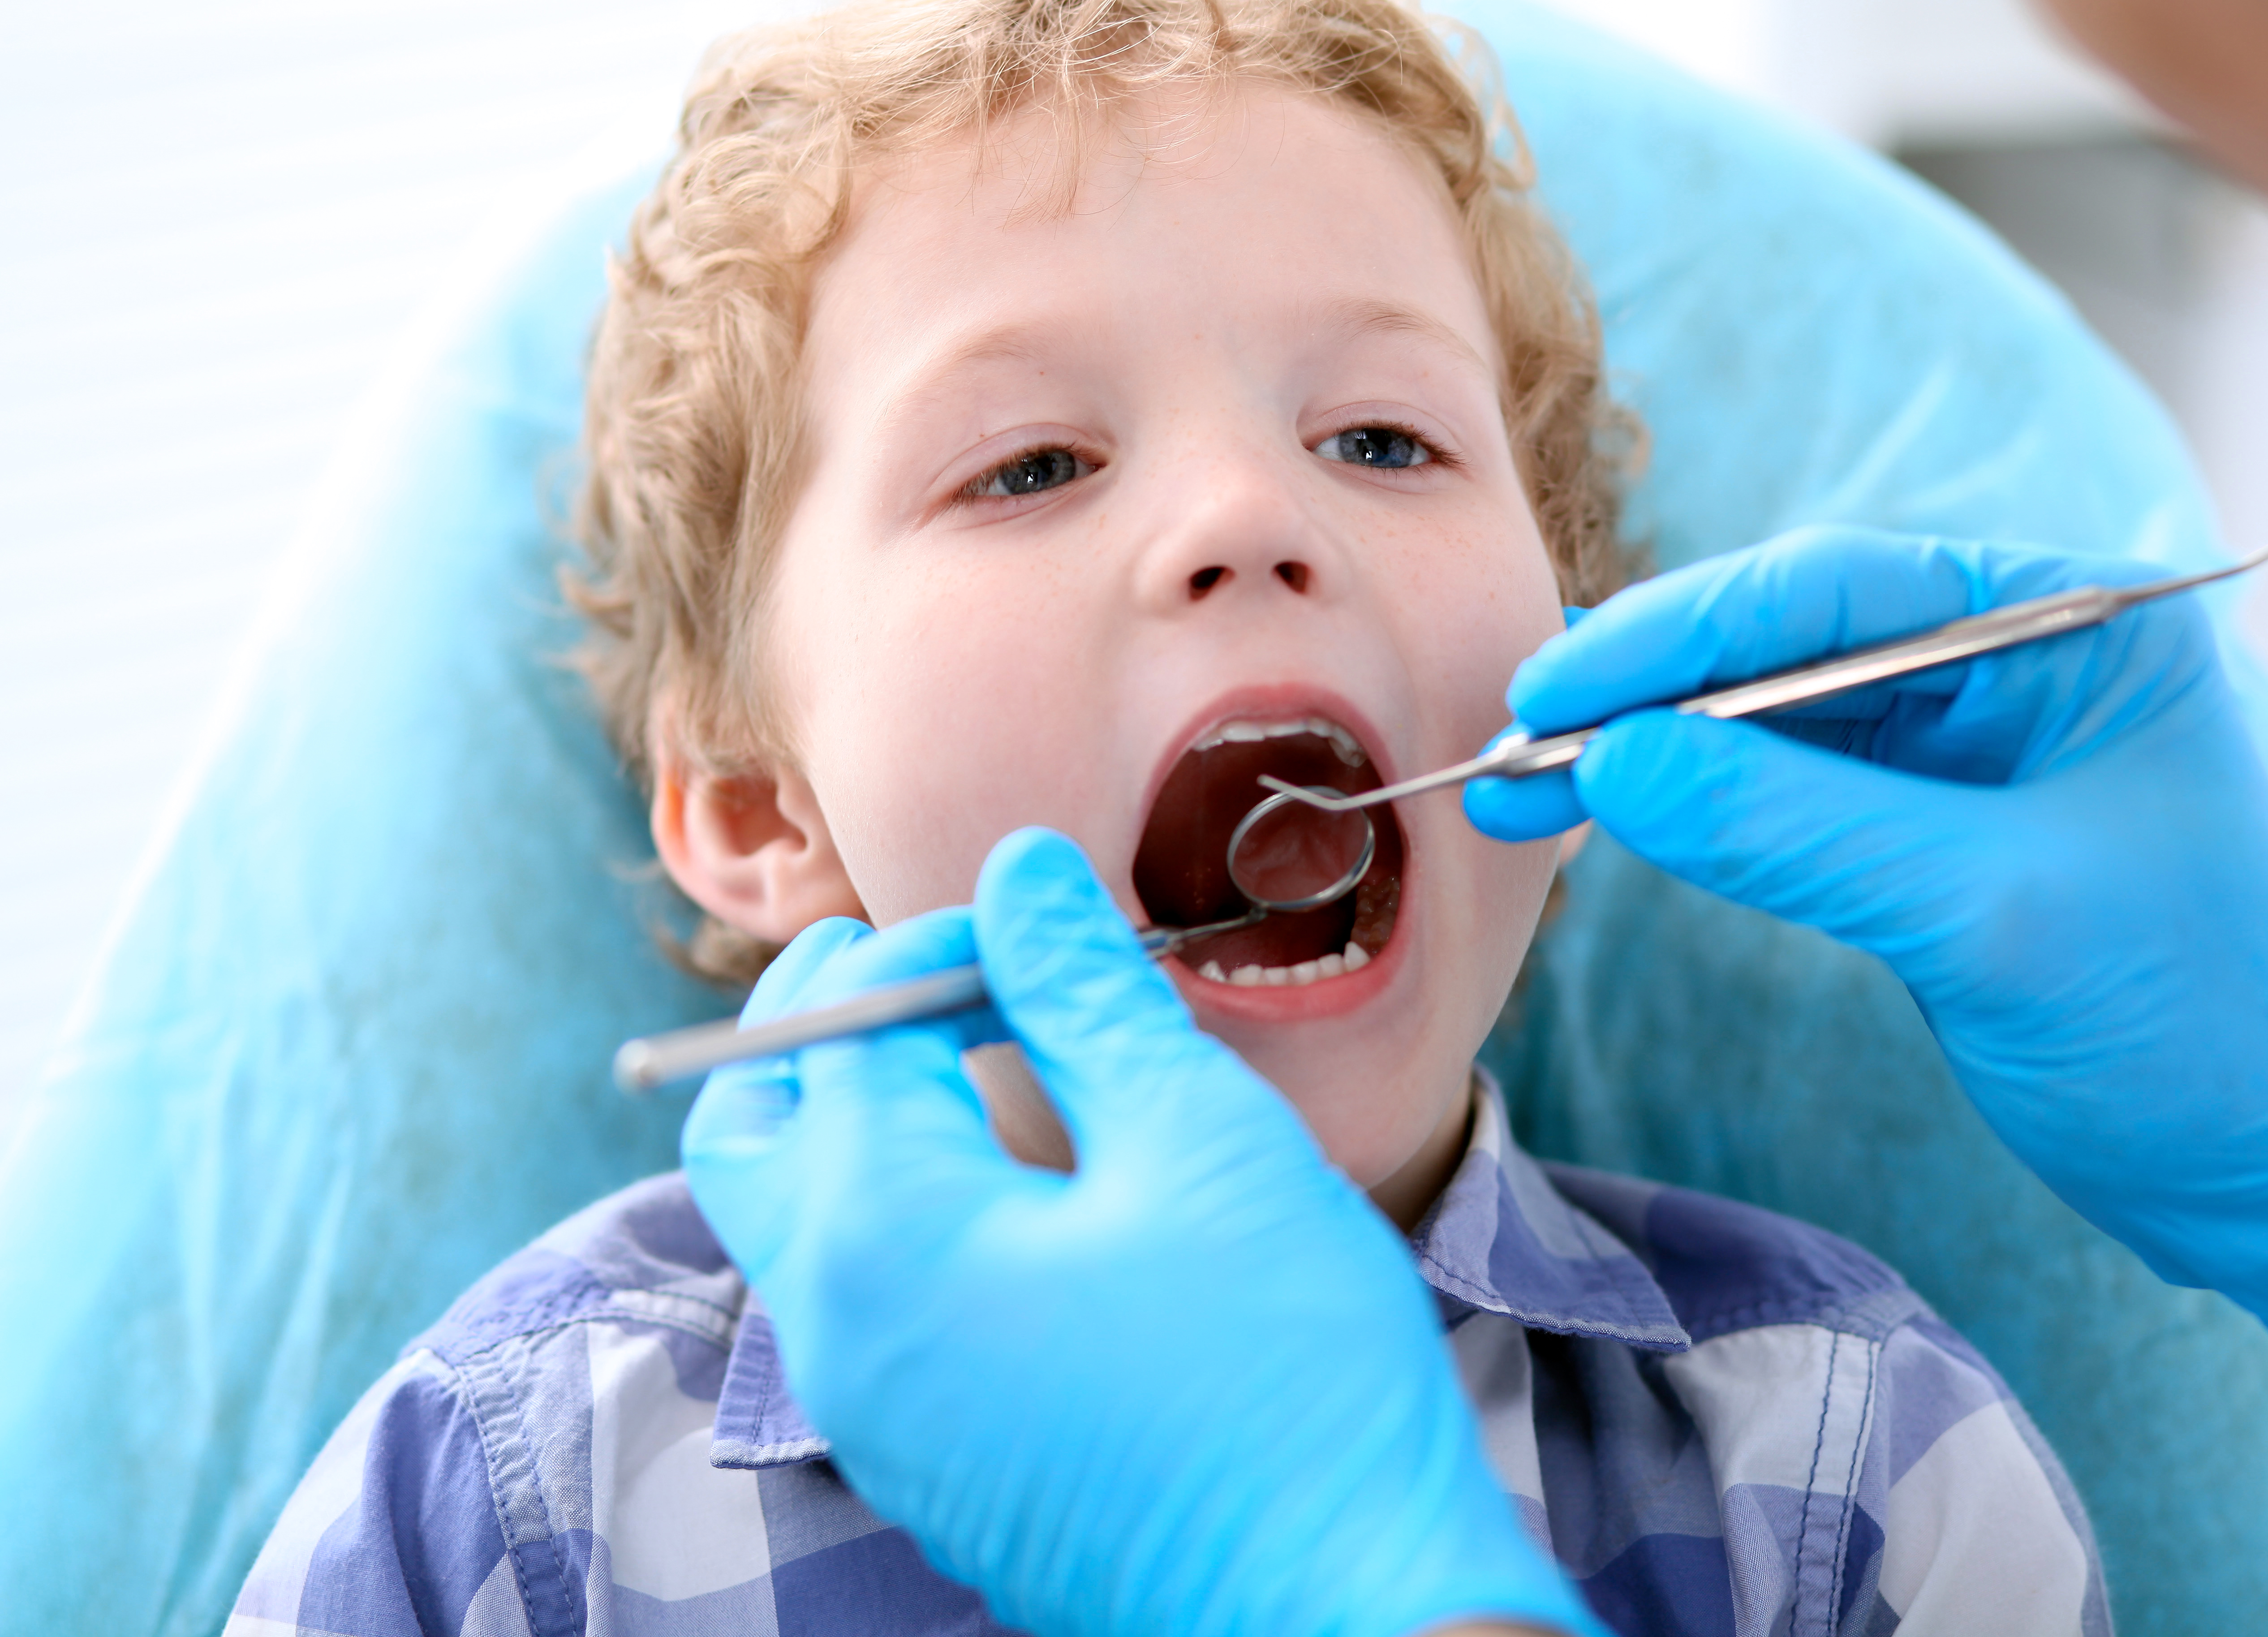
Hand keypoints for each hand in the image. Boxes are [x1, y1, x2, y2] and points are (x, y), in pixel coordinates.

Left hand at [681, 828, 1600, 1636]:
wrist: (1347, 1609)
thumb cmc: (1287, 1374)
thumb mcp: (1197, 1142)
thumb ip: (1083, 996)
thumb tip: (1017, 876)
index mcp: (879, 1240)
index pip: (842, 1030)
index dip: (935, 942)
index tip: (1036, 923)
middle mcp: (836, 1337)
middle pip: (749, 1127)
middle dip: (821, 1021)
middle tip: (936, 964)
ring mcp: (873, 1416)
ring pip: (796, 1220)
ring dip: (857, 1114)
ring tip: (983, 1059)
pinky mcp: (928, 1462)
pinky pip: (858, 1305)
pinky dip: (897, 1209)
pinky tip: (1018, 1183)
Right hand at [1467, 527, 2267, 1397]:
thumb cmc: (2191, 1025)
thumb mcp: (1985, 912)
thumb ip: (1795, 828)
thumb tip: (1616, 768)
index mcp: (2069, 622)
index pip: (1835, 592)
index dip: (1680, 633)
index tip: (1559, 690)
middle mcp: (2010, 661)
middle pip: (1787, 645)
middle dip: (1646, 694)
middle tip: (1514, 739)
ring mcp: (1963, 747)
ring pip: (1768, 722)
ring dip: (1647, 756)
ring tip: (1519, 788)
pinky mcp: (1922, 832)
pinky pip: (1783, 796)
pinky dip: (1690, 812)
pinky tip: (1599, 816)